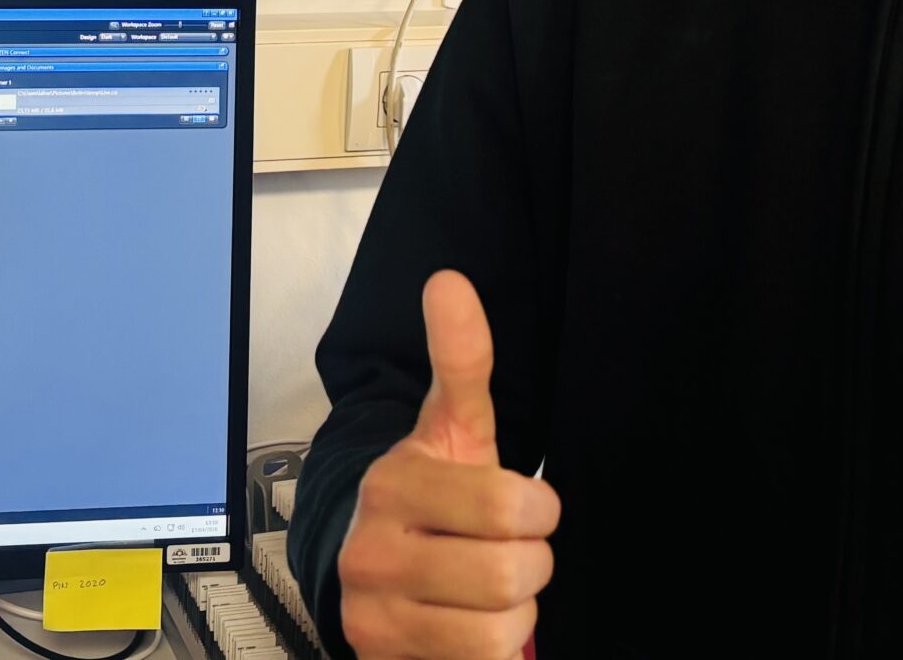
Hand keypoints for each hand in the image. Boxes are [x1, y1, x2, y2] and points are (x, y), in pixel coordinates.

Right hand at [336, 270, 560, 659]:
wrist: (365, 567)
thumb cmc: (430, 496)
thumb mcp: (453, 428)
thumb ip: (462, 359)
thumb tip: (450, 280)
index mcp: (393, 485)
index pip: (508, 508)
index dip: (538, 510)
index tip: (526, 504)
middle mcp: (373, 552)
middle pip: (511, 572)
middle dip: (530, 563)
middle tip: (507, 550)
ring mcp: (375, 615)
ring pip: (501, 628)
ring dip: (514, 612)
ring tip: (487, 587)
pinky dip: (493, 650)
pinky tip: (470, 623)